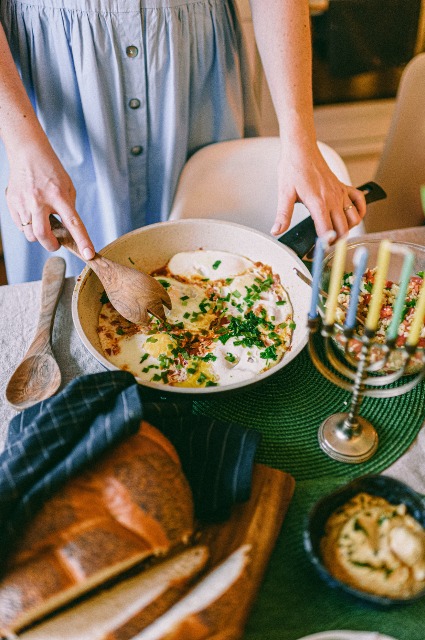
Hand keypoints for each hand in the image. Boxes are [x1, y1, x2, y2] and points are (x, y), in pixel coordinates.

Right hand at [5, 140, 94, 259]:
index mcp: (58, 195)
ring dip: (38, 235)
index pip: (73, 223)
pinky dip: (28, 226)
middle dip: (51, 245)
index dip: (82, 241)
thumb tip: (67, 230)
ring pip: (30, 234)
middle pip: (42, 235)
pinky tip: (32, 213)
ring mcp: (23, 202)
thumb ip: (68, 209)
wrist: (27, 153)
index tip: (88, 255)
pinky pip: (20, 225)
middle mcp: (39, 200)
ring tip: (43, 222)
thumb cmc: (50, 170)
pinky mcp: (12, 203)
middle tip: (56, 244)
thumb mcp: (67, 187)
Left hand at [270, 140, 366, 237]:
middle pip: (343, 228)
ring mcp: (340, 193)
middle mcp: (333, 199)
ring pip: (354, 218)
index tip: (319, 250)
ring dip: (348, 228)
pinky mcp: (343, 187)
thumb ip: (282, 215)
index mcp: (318, 203)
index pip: (327, 231)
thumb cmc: (293, 168)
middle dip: (337, 240)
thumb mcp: (284, 193)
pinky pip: (359, 201)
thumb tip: (277, 231)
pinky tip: (351, 216)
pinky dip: (359, 211)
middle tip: (326, 245)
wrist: (301, 149)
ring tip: (336, 233)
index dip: (325, 244)